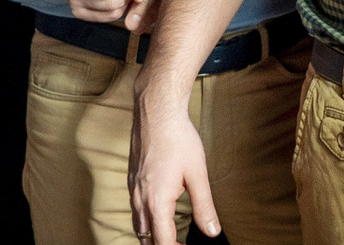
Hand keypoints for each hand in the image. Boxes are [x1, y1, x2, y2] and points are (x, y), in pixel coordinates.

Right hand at [129, 92, 216, 244]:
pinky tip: (158, 215)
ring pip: (138, 226)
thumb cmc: (179, 139)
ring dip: (152, 237)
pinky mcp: (132, 181)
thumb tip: (212, 231)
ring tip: (171, 237)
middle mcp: (140, 200)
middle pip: (146, 239)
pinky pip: (135, 211)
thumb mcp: (198, 174)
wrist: (156, 112)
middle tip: (181, 244)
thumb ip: (204, 206)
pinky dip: (146, 222)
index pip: (163, 242)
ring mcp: (133, 191)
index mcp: (157, 202)